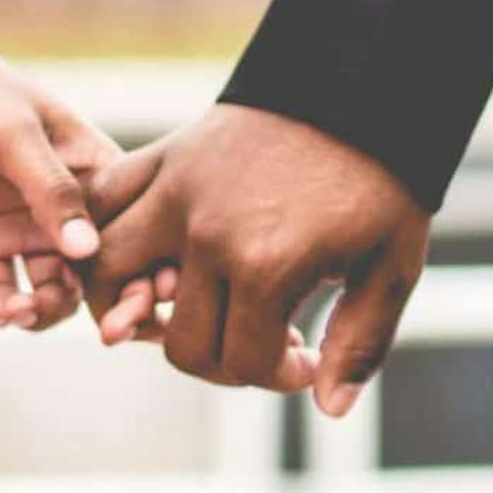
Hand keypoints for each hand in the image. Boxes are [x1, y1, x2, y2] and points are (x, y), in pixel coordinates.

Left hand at [0, 0, 114, 330]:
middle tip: (104, 332)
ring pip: (53, 290)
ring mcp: (23, 227)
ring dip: (46, 311)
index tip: (147, 303)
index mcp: (93, 170)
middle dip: (106, 305)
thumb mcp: (14, 133)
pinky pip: (1, 289)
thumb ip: (52, 190)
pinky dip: (2, 309)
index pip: (133, 228)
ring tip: (21, 312)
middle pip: (100, 271)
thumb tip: (88, 251)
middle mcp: (65, 207)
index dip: (146, 270)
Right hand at [86, 106, 430, 411]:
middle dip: (224, 361)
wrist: (361, 84)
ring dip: (133, 305)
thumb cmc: (382, 178)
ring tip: (178, 311)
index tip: (305, 361)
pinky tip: (141, 255)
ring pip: (107, 273)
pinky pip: (103, 201)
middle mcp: (208, 233)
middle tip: (258, 342)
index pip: (242, 361)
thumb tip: (326, 408)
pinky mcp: (165, 156)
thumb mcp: (391, 266)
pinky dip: (101, 233)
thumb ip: (360, 343)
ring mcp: (177, 191)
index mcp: (266, 265)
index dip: (277, 377)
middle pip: (183, 342)